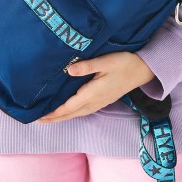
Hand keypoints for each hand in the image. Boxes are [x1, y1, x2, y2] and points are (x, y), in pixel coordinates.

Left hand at [36, 52, 155, 122]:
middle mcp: (95, 101)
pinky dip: (73, 113)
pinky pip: (84, 110)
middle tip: (38, 120)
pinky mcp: (104, 100)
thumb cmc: (124, 62)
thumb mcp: (106, 61)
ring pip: (77, 113)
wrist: (143, 70)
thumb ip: (87, 66)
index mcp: (93, 93)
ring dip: (63, 117)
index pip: (68, 106)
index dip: (53, 112)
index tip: (39, 115)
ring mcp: (100, 102)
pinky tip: (69, 111)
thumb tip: (69, 70)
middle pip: (71, 113)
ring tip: (50, 118)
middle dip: (55, 118)